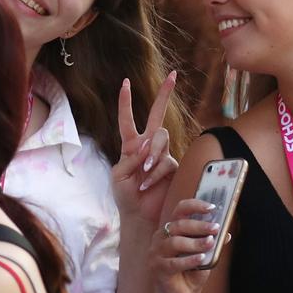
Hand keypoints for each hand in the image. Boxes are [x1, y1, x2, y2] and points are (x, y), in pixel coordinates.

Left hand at [112, 72, 178, 225]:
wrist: (140, 217)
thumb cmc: (126, 197)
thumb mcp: (119, 176)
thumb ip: (130, 158)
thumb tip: (146, 146)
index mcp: (131, 146)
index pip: (128, 120)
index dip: (126, 102)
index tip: (125, 83)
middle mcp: (149, 147)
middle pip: (158, 115)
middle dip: (165, 95)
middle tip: (173, 75)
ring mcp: (163, 156)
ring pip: (162, 138)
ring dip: (151, 153)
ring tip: (143, 171)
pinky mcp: (173, 167)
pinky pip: (166, 162)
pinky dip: (154, 173)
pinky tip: (146, 184)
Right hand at [150, 198, 220, 292]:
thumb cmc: (193, 270)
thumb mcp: (206, 253)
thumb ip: (213, 241)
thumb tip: (226, 232)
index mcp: (172, 228)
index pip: (180, 209)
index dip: (195, 206)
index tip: (212, 208)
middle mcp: (161, 237)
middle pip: (178, 225)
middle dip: (199, 225)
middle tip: (215, 228)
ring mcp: (156, 252)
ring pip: (175, 243)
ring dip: (195, 242)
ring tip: (210, 243)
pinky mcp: (156, 268)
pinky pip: (174, 263)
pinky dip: (189, 260)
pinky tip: (201, 259)